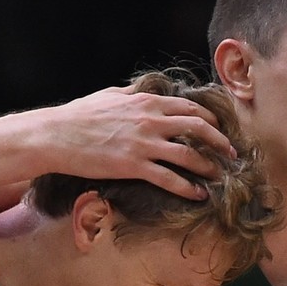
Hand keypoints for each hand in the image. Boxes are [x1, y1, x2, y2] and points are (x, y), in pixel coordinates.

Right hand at [30, 86, 237, 199]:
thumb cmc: (78, 116)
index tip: (220, 130)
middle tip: (232, 153)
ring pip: (189, 155)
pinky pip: (169, 178)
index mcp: (146, 101)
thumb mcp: (109, 96)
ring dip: (210, 167)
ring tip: (221, 177)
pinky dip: (188, 188)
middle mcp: (150, 120)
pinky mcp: (133, 166)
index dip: (210, 120)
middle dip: (220, 142)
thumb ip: (131, 94)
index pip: (190, 108)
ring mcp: (143, 143)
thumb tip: (142, 90)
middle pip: (198, 128)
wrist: (54, 135)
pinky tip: (199, 195)